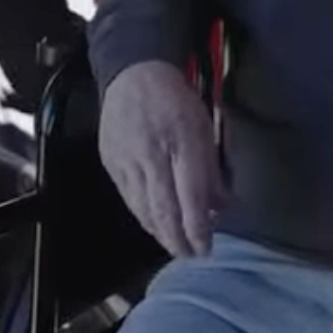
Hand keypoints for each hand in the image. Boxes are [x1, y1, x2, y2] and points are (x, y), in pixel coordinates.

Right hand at [99, 61, 223, 257]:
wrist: (134, 75)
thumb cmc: (177, 101)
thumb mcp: (205, 127)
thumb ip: (212, 170)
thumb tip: (221, 208)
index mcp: (181, 140)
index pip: (190, 195)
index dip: (198, 228)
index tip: (206, 247)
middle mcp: (152, 153)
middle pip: (163, 209)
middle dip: (178, 240)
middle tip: (191, 256)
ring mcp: (126, 159)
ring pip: (143, 209)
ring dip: (160, 233)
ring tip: (176, 246)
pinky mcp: (110, 162)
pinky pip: (128, 199)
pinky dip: (144, 217)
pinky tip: (155, 226)